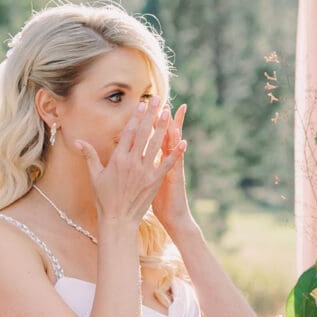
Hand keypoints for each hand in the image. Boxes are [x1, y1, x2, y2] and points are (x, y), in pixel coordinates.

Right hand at [75, 97, 186, 225]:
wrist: (118, 220)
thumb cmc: (104, 198)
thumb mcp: (95, 176)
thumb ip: (89, 156)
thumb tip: (78, 141)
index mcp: (118, 159)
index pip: (128, 133)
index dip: (136, 117)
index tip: (142, 104)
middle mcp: (132, 163)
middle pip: (143, 134)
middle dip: (151, 115)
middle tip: (158, 100)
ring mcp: (145, 171)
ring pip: (156, 145)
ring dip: (163, 128)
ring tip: (168, 113)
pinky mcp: (155, 181)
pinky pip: (167, 164)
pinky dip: (175, 152)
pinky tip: (183, 141)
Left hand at [151, 103, 192, 232]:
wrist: (173, 216)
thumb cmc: (159, 200)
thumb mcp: (150, 181)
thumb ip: (143, 167)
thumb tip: (134, 157)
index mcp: (154, 160)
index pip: (150, 137)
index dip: (147, 122)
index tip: (143, 106)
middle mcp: (164, 160)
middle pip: (162, 135)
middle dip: (159, 118)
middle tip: (159, 101)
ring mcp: (171, 168)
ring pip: (171, 145)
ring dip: (171, 129)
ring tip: (170, 113)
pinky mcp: (175, 178)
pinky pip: (177, 164)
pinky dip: (179, 153)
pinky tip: (183, 141)